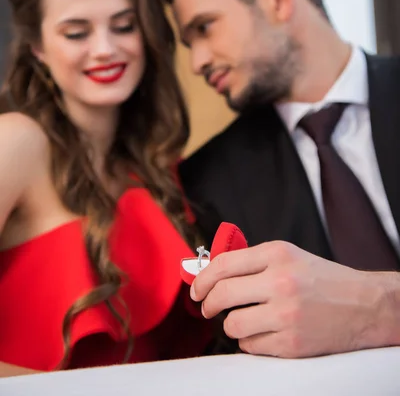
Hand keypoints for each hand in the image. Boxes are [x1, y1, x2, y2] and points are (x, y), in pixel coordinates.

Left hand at [190, 241, 397, 357]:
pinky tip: (266, 332)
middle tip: (207, 307)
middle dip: (206, 303)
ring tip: (245, 319)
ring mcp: (286, 315)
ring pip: (232, 324)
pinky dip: (251, 341)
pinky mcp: (291, 345)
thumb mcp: (289, 256)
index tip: (196, 288)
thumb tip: (211, 272)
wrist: (364, 305)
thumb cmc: (323, 279)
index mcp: (278, 254)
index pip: (223, 264)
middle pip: (222, 294)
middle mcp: (281, 282)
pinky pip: (250, 346)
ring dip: (231, 324)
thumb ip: (252, 261)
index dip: (202, 278)